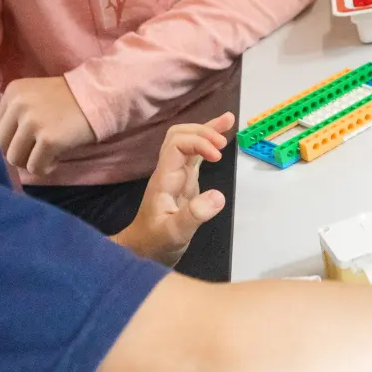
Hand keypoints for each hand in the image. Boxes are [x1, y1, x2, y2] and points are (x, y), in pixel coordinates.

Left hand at [0, 76, 96, 174]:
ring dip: (31, 162)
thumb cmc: (69, 100)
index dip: (10, 141)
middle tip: (37, 151)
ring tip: (47, 155)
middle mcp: (19, 105)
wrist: (102, 96)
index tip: (28, 141)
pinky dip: (45, 168)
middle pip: (1, 145)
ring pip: (14, 159)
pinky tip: (56, 159)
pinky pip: (35, 167)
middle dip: (18, 153)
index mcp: (12, 92)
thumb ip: (15, 114)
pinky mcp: (49, 139)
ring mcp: (33, 122)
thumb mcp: (35, 96)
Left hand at [114, 113, 234, 265]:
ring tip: (229, 120)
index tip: (219, 157)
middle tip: (223, 143)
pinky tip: (222, 137)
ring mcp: (176, 174)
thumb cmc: (155, 243)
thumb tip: (219, 196)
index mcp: (164, 178)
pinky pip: (194, 155)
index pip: (177, 144)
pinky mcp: (184, 181)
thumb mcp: (175, 234)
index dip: (199, 143)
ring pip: (186, 140)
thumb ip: (194, 215)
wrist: (142, 252)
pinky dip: (208, 143)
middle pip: (178, 134)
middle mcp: (168, 171)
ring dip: (206, 130)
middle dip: (202, 131)